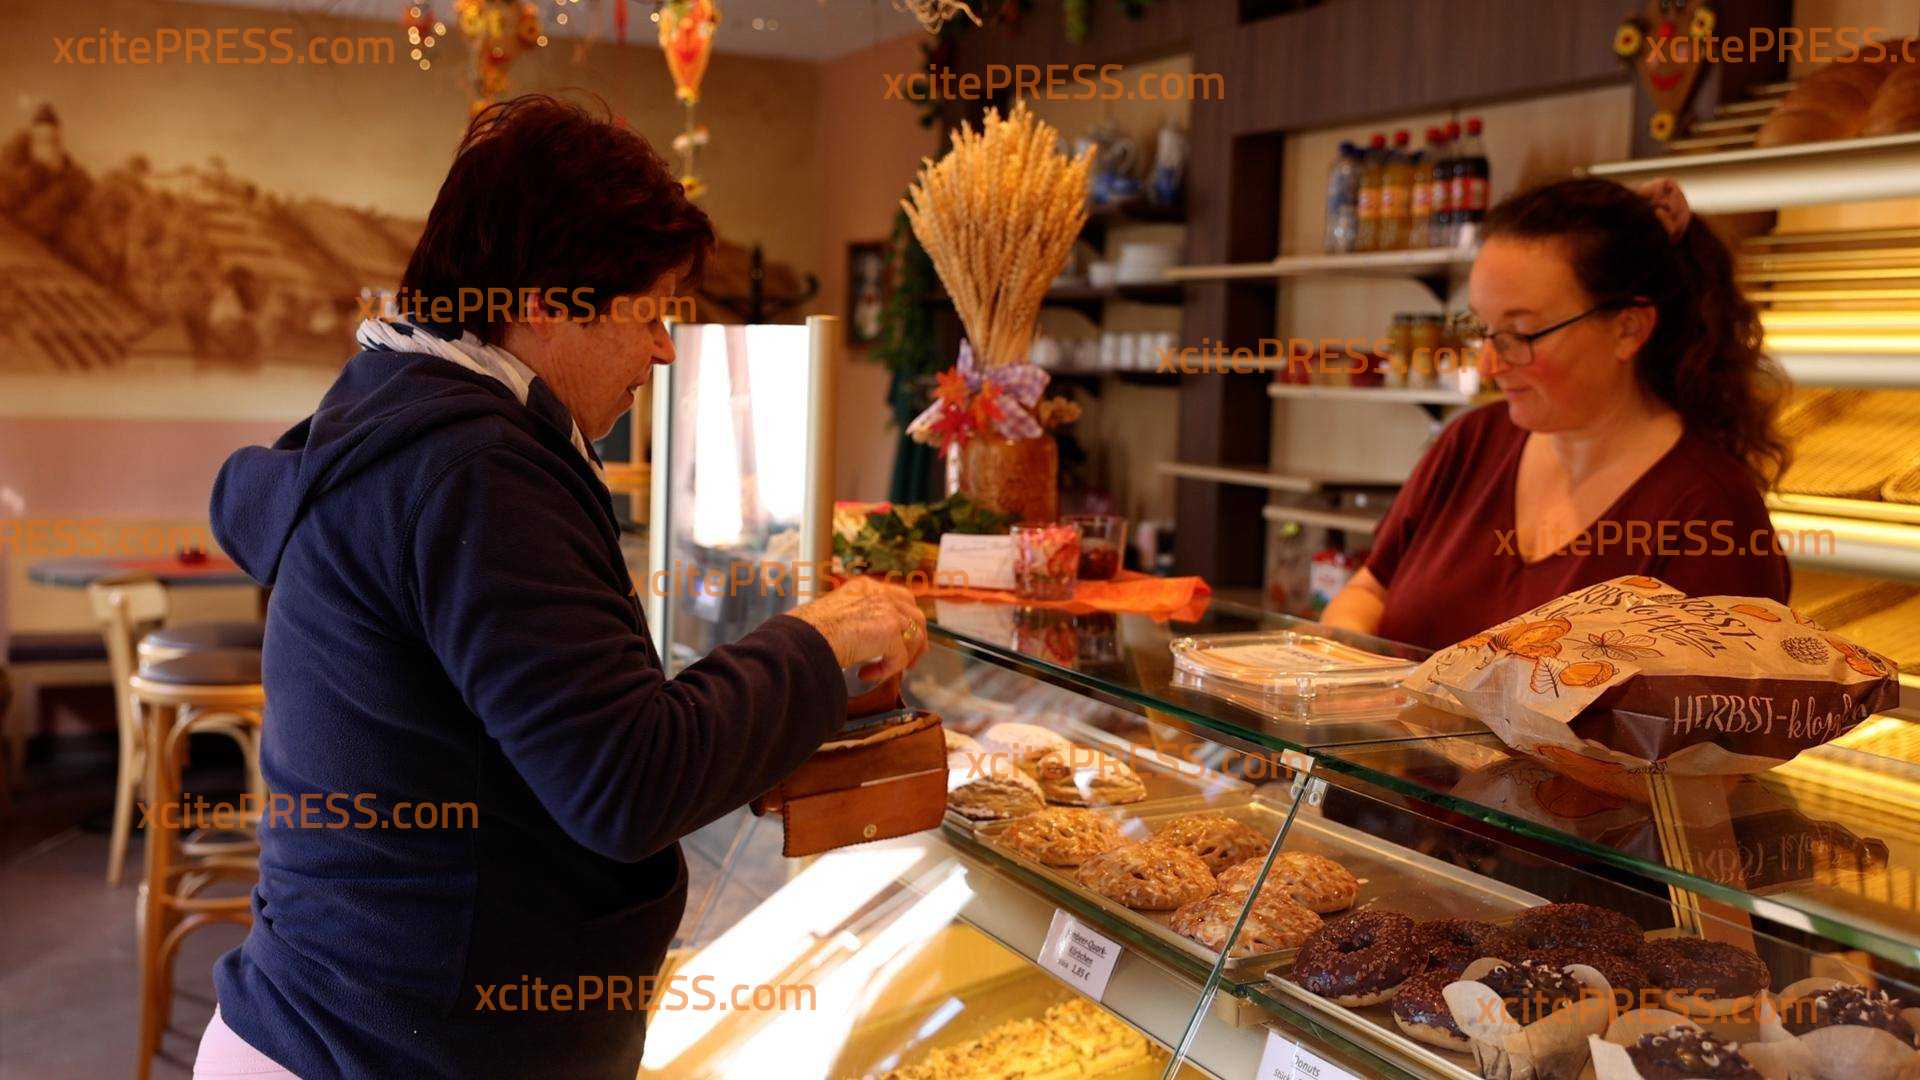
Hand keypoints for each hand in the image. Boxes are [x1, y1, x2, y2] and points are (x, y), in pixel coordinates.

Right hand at [787, 576, 928, 681]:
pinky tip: (865, 675)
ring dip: (904, 657)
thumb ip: (857, 621)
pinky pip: (900, 657)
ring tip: (886, 672)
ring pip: (914, 636)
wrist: (802, 637)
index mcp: (865, 587)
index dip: (906, 620)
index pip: (899, 598)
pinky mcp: (889, 629)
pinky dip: (886, 671)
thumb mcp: (836, 617)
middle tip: (911, 661)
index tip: (905, 640)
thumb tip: (869, 640)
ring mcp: (886, 608)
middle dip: (917, 639)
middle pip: (915, 615)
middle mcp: (879, 592)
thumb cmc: (807, 632)